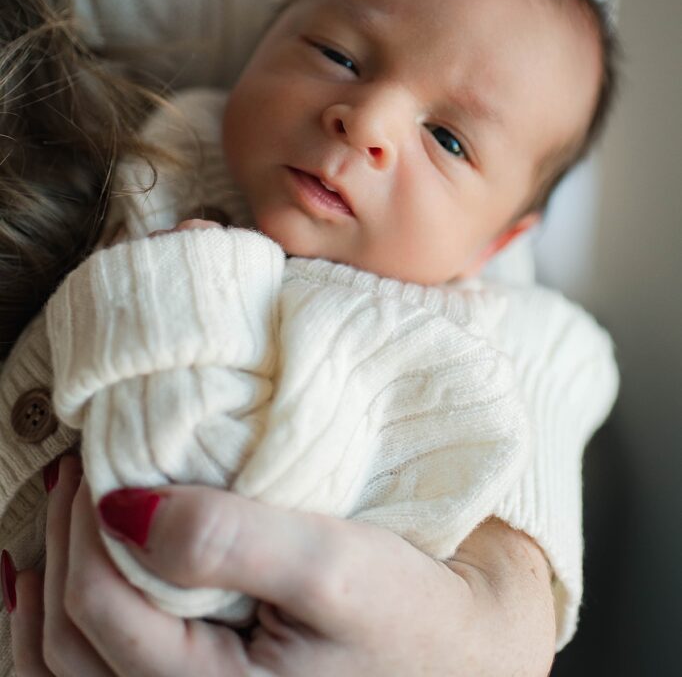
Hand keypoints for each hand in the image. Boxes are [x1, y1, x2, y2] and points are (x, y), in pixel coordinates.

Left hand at [10, 457, 554, 675]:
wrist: (460, 655)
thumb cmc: (409, 611)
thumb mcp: (335, 565)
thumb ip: (231, 538)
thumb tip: (121, 508)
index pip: (98, 607)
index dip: (84, 522)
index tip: (98, 454)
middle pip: (71, 641)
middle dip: (63, 542)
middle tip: (76, 468)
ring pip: (70, 669)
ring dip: (55, 582)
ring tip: (63, 515)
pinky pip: (102, 674)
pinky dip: (70, 625)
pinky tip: (65, 581)